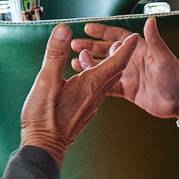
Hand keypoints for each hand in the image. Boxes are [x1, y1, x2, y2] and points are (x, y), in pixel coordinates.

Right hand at [21, 24, 139, 165]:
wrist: (44, 148)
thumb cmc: (44, 117)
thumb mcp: (46, 81)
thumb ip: (56, 54)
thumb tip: (64, 30)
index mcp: (91, 84)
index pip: (117, 61)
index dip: (126, 47)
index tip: (133, 36)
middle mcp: (96, 94)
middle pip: (114, 70)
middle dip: (117, 53)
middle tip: (116, 41)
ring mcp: (91, 104)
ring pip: (105, 80)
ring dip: (103, 65)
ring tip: (91, 53)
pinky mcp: (85, 110)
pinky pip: (96, 89)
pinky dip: (93, 77)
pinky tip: (82, 75)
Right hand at [70, 17, 178, 119]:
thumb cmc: (176, 78)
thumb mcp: (165, 59)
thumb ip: (155, 40)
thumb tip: (150, 19)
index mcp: (140, 51)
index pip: (118, 37)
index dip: (103, 32)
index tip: (87, 28)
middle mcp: (132, 61)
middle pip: (107, 51)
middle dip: (90, 47)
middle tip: (74, 44)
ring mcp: (129, 76)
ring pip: (104, 68)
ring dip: (90, 64)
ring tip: (73, 62)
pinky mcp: (128, 91)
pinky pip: (108, 84)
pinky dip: (96, 82)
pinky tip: (84, 80)